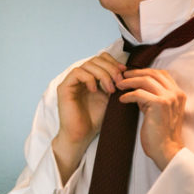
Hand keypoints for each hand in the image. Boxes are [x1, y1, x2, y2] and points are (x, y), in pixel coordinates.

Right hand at [52, 52, 126, 180]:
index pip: (101, 58)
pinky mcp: (64, 87)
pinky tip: (95, 90)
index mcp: (92, 76)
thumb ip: (116, 84)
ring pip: (88, 65)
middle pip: (96, 59)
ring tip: (110, 90)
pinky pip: (77, 73)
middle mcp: (81, 76)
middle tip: (120, 81)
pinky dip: (89, 79)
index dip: (114, 62)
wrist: (83, 134)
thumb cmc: (96, 118)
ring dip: (103, 75)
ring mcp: (72, 81)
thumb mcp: (111, 98)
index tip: (124, 72)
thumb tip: (129, 72)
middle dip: (111, 69)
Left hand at [118, 68, 186, 170]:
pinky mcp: (159, 104)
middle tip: (122, 77)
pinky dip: (128, 95)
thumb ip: (153, 98)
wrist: (166, 150)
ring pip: (145, 80)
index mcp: (178, 94)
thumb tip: (137, 88)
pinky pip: (138, 93)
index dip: (146, 71)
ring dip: (129, 82)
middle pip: (153, 73)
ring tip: (119, 86)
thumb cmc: (161, 134)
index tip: (132, 74)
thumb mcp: (160, 111)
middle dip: (135, 73)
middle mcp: (176, 94)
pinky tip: (122, 100)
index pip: (162, 74)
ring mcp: (169, 98)